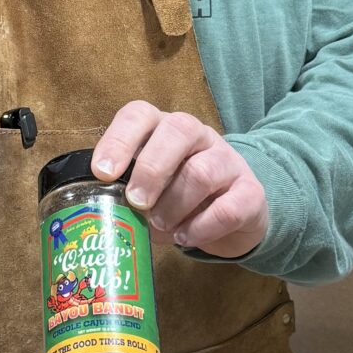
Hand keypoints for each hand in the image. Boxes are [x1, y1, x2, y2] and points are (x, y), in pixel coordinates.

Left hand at [93, 103, 268, 259]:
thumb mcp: (150, 188)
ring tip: (161, 226)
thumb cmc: (177, 197)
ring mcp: (228, 161)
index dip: (119, 139)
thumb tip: (102, 214)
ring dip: (174, 205)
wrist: (234, 213)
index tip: (103, 173)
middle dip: (151, 169)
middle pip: (178, 130)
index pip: (140, 114)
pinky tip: (185, 237)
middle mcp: (198, 136)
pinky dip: (201, 228)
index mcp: (164, 129)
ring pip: (202, 172)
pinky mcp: (250, 193)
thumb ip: (127, 192)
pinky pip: (227, 209)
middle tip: (136, 203)